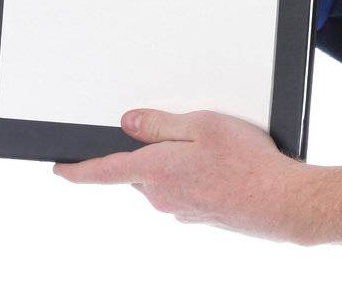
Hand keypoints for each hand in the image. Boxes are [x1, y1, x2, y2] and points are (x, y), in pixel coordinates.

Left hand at [53, 109, 320, 243]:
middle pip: (139, 172)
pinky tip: (225, 167)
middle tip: (184, 132)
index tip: (60, 169)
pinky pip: (185, 192)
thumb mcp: (202, 125)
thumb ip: (161, 125)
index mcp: (155, 171)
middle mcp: (161, 197)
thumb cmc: (248, 163)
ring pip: (164, 181)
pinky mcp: (200, 216)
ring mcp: (181, 210)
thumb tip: (130, 124)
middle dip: (151, 152)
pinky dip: (197, 178)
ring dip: (179, 164)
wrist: (281, 202)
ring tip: (217, 148)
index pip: (103, 172)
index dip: (77, 170)